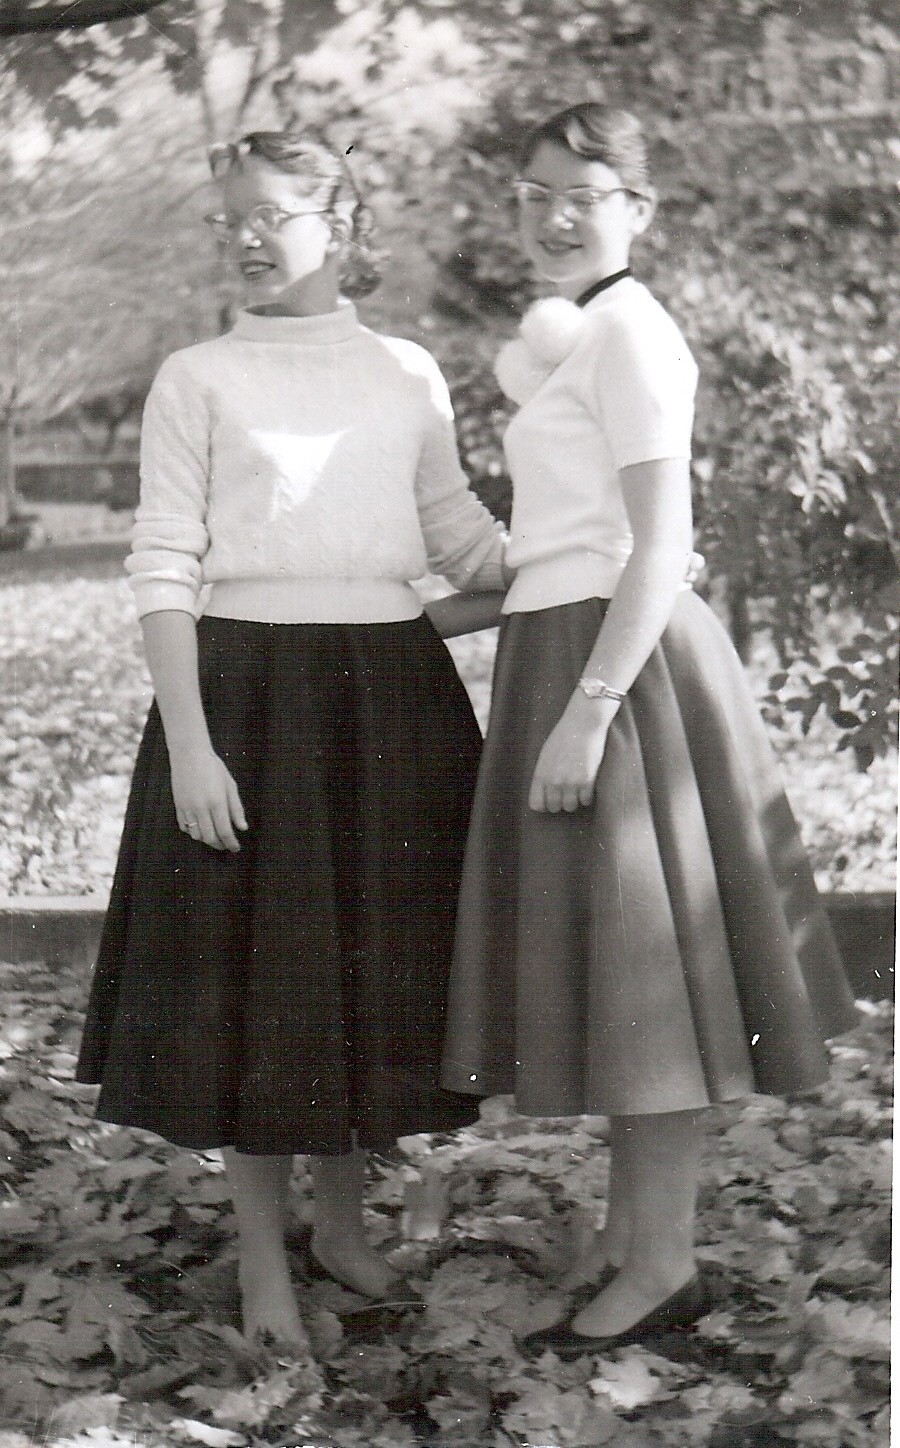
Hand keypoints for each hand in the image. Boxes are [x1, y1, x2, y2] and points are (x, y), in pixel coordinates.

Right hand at [170, 747, 247, 851]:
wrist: (189, 755)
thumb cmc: (213, 767)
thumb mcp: (230, 786)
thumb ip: (236, 809)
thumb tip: (242, 828)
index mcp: (217, 802)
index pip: (225, 831)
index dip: (231, 843)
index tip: (236, 848)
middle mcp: (201, 808)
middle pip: (210, 838)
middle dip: (219, 845)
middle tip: (226, 844)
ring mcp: (187, 808)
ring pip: (196, 835)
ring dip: (206, 839)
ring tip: (215, 836)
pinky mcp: (178, 806)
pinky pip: (184, 827)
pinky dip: (193, 832)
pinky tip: (201, 827)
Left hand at [528, 692, 615, 813]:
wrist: (583, 725)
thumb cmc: (563, 736)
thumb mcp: (545, 755)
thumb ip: (543, 774)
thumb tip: (545, 791)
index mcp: (540, 774)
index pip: (536, 804)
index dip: (543, 805)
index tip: (549, 801)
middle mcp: (553, 781)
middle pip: (554, 808)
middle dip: (559, 803)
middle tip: (565, 793)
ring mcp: (570, 783)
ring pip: (570, 807)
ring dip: (574, 800)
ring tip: (577, 789)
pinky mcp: (587, 781)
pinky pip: (586, 801)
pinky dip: (587, 796)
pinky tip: (587, 786)